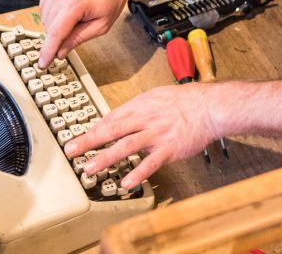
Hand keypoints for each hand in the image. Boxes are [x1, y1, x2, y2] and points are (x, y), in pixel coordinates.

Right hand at [38, 0, 131, 66]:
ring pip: (44, 16)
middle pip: (49, 26)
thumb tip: (61, 51)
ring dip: (56, 22)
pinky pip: (44, 4)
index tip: (42, 63)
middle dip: (60, 34)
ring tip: (77, 14)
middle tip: (79, 27)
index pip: (55, 33)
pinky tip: (68, 8)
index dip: (48, 51)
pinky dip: (53, 11)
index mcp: (75, 4)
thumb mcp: (102, 23)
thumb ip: (79, 38)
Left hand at [63, 84, 220, 189]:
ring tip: (89, 168)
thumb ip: (138, 108)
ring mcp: (157, 134)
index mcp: (141, 105)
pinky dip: (137, 173)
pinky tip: (125, 183)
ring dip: (105, 158)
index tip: (79, 138)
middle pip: (111, 129)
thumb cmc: (186, 101)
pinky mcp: (170, 148)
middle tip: (71, 151)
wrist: (210, 106)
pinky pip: (151, 163)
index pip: (111, 118)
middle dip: (88, 141)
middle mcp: (145, 118)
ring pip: (126, 146)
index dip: (93, 129)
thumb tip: (119, 118)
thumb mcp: (157, 96)